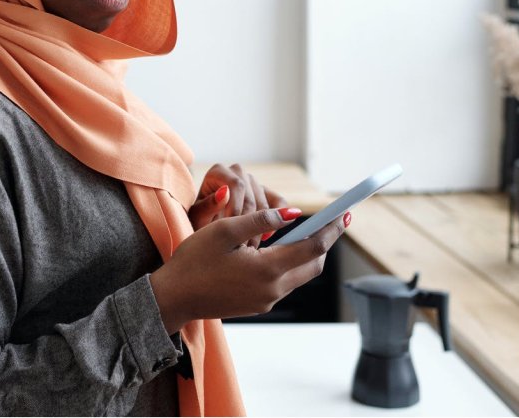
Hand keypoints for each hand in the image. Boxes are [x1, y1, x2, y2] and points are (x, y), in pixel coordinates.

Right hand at [150, 207, 348, 332]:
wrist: (174, 298)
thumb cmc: (194, 260)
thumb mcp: (224, 230)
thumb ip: (260, 220)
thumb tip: (293, 213)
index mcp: (267, 270)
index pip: (313, 248)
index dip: (331, 230)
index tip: (344, 215)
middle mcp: (272, 289)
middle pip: (312, 265)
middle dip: (323, 242)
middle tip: (329, 222)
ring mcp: (266, 300)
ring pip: (299, 275)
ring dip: (305, 253)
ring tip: (302, 231)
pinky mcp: (257, 305)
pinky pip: (283, 282)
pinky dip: (288, 264)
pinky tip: (276, 249)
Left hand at [188, 164, 288, 240]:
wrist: (205, 232)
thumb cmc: (198, 223)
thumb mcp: (197, 218)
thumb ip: (208, 206)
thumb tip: (225, 192)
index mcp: (218, 172)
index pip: (236, 184)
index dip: (236, 207)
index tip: (231, 228)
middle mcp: (237, 173)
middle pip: (251, 194)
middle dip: (247, 220)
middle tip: (241, 243)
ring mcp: (253, 183)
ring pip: (265, 201)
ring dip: (259, 225)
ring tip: (248, 245)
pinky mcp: (266, 194)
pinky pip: (279, 201)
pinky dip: (278, 218)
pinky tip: (266, 236)